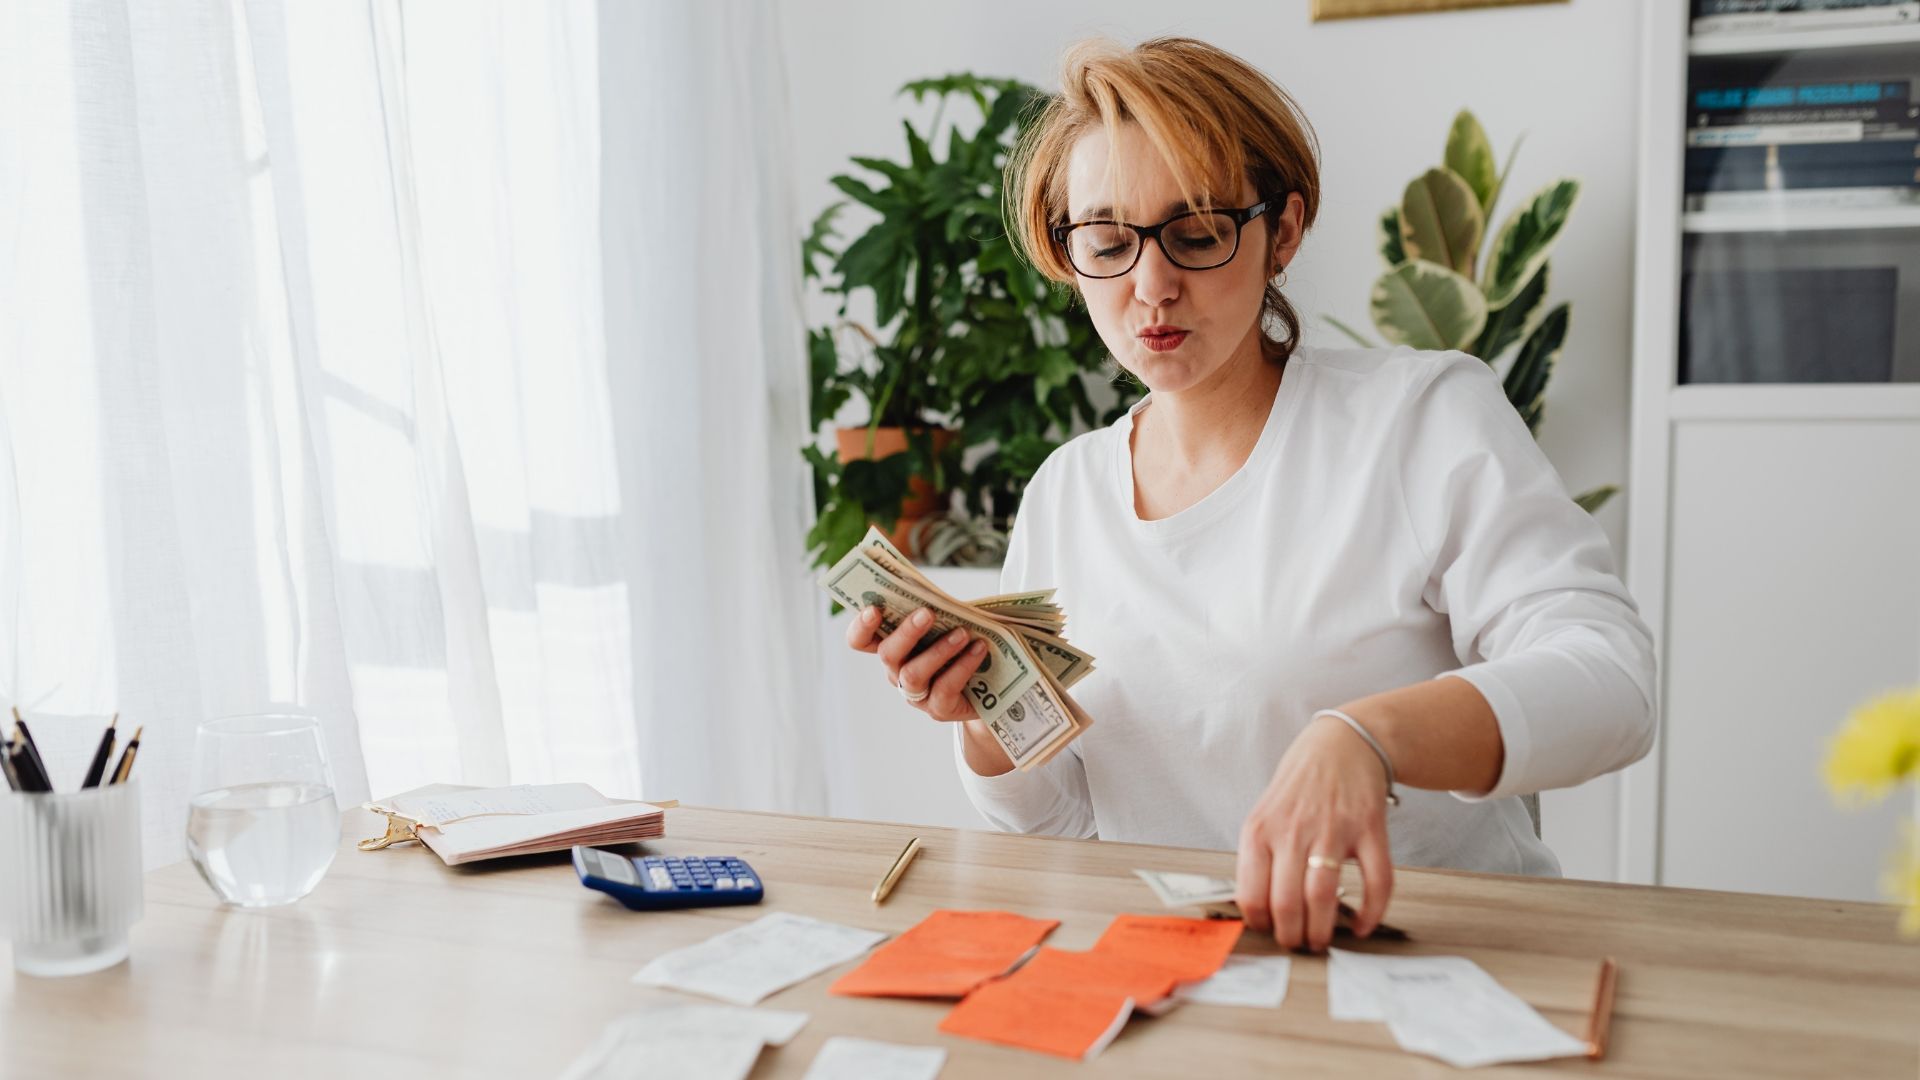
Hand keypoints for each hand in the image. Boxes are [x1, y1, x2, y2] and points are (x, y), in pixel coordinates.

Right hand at [844, 604, 988, 723]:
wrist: (990, 684)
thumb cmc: (962, 643)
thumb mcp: (948, 622)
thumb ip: (936, 608)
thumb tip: (937, 593)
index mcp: (893, 646)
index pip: (860, 640)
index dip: (861, 627)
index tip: (873, 610)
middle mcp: (897, 671)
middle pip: (888, 654)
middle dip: (906, 633)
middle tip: (928, 613)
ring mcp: (916, 694)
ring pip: (913, 674)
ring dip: (939, 650)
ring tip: (963, 633)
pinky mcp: (939, 708)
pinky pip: (944, 688)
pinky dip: (963, 666)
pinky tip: (979, 648)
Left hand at [1234, 713, 1395, 951]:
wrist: (1342, 744)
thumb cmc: (1299, 784)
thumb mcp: (1263, 814)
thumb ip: (1259, 856)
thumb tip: (1257, 908)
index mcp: (1260, 830)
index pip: (1251, 893)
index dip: (1261, 923)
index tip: (1269, 931)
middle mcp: (1294, 830)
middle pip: (1287, 902)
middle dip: (1292, 936)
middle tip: (1298, 944)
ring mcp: (1333, 829)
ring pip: (1323, 896)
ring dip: (1323, 930)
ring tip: (1322, 941)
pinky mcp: (1369, 829)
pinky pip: (1376, 881)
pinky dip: (1371, 912)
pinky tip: (1362, 924)